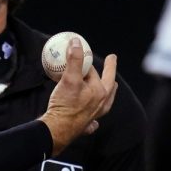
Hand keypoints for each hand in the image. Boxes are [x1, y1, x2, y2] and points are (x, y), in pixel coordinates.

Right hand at [38, 38, 117, 155]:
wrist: (58, 129)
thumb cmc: (65, 104)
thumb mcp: (69, 79)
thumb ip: (74, 60)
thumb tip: (76, 41)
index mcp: (100, 92)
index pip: (94, 72)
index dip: (88, 62)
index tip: (87, 53)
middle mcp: (101, 104)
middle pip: (108, 85)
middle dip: (110, 74)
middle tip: (111, 62)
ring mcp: (94, 116)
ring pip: (106, 102)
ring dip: (108, 93)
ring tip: (112, 87)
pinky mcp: (85, 126)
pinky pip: (94, 121)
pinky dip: (95, 118)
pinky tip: (95, 121)